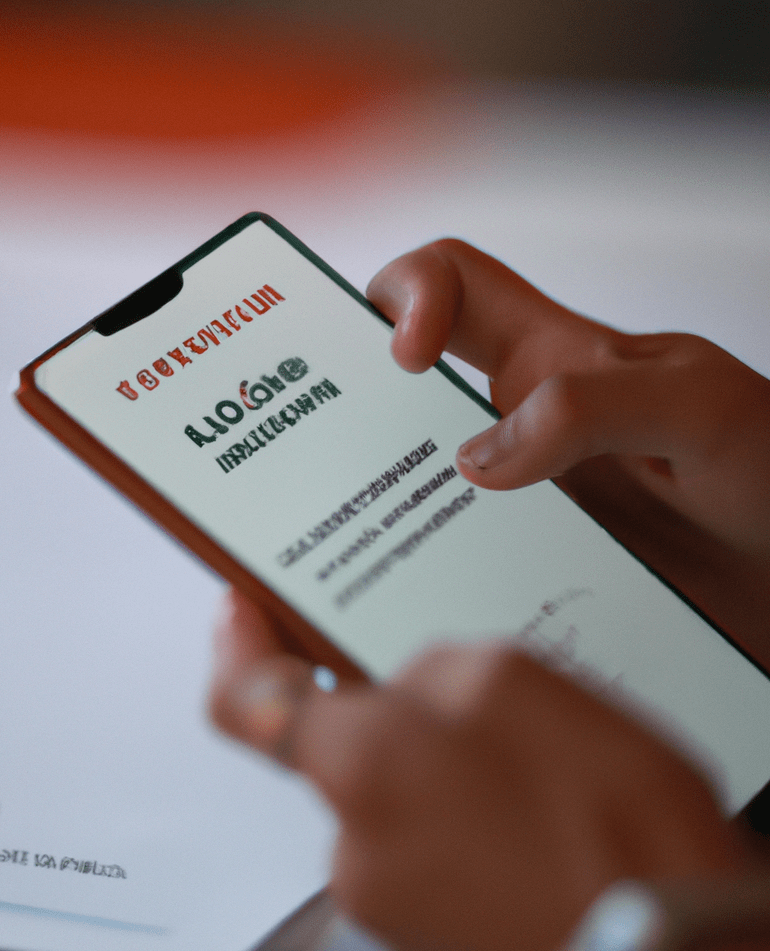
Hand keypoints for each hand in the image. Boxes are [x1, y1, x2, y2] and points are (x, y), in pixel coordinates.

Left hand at [209, 592, 752, 950]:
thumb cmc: (617, 834)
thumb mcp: (519, 683)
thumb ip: (430, 674)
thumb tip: (407, 693)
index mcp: (363, 769)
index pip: (245, 702)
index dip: (238, 650)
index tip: (243, 617)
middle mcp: (356, 852)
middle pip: (345, 757)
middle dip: (398, 725)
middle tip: (481, 713)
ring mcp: (393, 915)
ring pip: (396, 811)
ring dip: (445, 783)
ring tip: (539, 781)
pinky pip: (430, 865)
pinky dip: (468, 838)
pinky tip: (540, 833)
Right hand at [368, 239, 769, 667]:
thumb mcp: (700, 411)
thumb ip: (591, 407)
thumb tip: (473, 459)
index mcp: (553, 357)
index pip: (452, 281)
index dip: (408, 294)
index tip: (407, 360)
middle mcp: (516, 422)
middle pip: (396, 386)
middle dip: (344, 400)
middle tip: (317, 455)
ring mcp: (511, 496)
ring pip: (404, 478)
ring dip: (368, 499)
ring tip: (342, 543)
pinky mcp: (516, 562)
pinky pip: (441, 554)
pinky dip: (410, 567)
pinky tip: (408, 603)